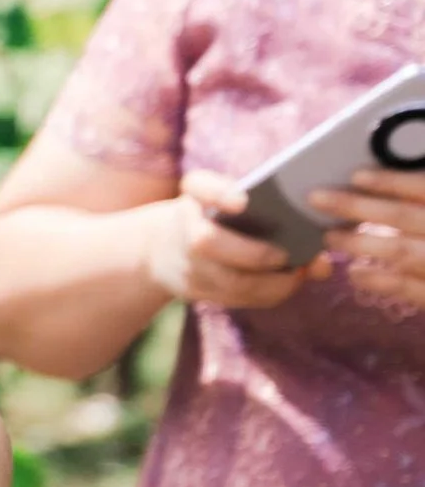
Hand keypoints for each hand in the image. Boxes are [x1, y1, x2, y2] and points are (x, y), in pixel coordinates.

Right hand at [143, 172, 321, 314]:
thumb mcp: (232, 203)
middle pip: (206, 242)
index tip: (242, 201)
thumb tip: (323, 261)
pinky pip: (234, 299)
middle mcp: (184, 228)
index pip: (198, 186)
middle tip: (285, 255)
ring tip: (298, 275)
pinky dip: (265, 295)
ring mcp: (187, 263)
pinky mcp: (195, 291)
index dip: (218, 193)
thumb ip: (277, 216)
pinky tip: (285, 285)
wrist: (162, 247)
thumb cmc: (217, 217)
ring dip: (269, 283)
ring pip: (227, 281)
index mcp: (195, 196)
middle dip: (252, 254)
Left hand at [307, 157, 424, 310]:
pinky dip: (380, 280)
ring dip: (361, 241)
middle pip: (404, 217)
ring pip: (401, 251)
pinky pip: (410, 289)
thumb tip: (395, 170)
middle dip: (358, 207)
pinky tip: (356, 273)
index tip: (356, 175)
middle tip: (318, 198)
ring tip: (330, 235)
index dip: (392, 182)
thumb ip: (423, 193)